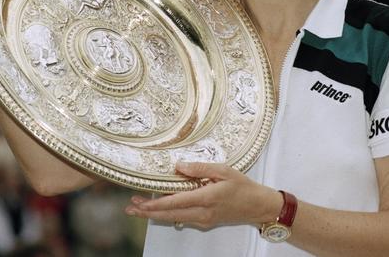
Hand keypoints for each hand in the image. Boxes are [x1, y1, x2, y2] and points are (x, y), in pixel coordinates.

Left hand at [124, 162, 281, 229]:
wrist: (258, 206)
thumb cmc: (243, 186)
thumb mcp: (224, 170)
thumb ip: (200, 168)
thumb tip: (179, 166)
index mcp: (207, 198)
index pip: (175, 202)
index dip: (155, 203)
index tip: (140, 201)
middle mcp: (203, 212)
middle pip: (170, 214)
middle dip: (148, 212)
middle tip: (130, 207)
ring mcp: (203, 219)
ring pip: (174, 218)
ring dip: (155, 214)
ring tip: (138, 209)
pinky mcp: (205, 222)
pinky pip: (182, 218)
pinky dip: (168, 214)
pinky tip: (159, 209)